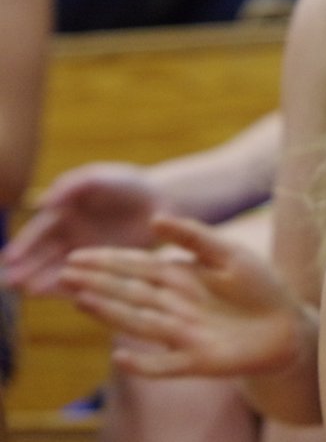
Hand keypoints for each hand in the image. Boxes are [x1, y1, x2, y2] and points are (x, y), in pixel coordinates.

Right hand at [3, 163, 168, 294]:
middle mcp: (68, 236)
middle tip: (9, 283)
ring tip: (30, 292)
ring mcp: (84, 253)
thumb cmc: (126, 183)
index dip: (23, 245)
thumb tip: (40, 202)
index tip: (9, 259)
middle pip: (41, 255)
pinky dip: (71, 288)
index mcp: (61, 213)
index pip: (37, 232)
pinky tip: (61, 296)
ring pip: (58, 270)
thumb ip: (70, 187)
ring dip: (43, 281)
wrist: (160, 199)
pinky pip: (84, 278)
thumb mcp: (98, 179)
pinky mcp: (103, 266)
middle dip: (25, 269)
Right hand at [58, 215, 311, 378]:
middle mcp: (172, 306)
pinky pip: (164, 365)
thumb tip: (154, 218)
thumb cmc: (259, 286)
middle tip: (62, 276)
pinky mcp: (196, 362)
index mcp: (179, 277)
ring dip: (110, 313)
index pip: (136, 267)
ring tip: (81, 301)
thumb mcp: (229, 254)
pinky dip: (143, 363)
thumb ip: (194, 236)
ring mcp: (181, 335)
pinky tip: (121, 357)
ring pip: (139, 323)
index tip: (74, 256)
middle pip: (129, 293)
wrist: (287, 324)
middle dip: (97, 284)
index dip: (107, 262)